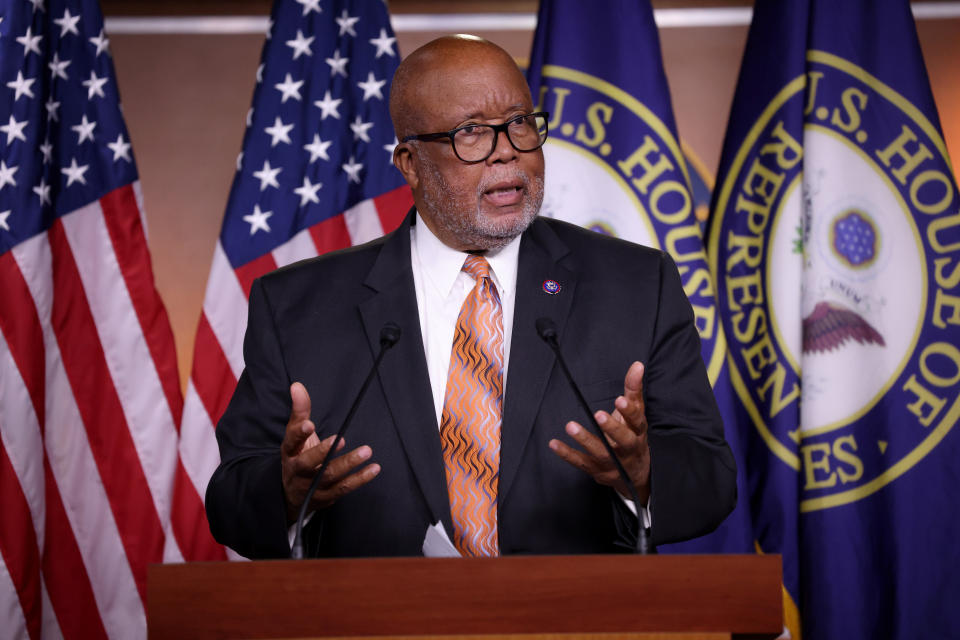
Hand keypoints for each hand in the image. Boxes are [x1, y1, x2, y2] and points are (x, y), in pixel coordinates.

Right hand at [281, 382, 380, 523]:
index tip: (309, 424)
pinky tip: (374, 468)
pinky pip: (344, 488)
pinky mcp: (326, 496)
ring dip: (348, 464)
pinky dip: (360, 479)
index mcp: (290, 452)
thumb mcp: (295, 435)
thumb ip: (300, 410)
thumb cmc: (297, 456)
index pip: (291, 441)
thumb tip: (297, 386)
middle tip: (341, 439)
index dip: (299, 434)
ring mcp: (311, 486)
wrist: (291, 495)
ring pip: (329, 476)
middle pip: (308, 462)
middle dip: (324, 452)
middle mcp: (298, 470)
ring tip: (366, 451)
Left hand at [548, 361, 650, 504]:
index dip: (629, 411)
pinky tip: (554, 443)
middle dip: (611, 427)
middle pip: (623, 439)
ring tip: (571, 426)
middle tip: (598, 414)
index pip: (637, 419)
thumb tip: (637, 365)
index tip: (619, 400)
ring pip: (601, 452)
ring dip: (585, 439)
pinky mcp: (598, 471)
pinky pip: (581, 463)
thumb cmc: (632, 436)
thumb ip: (633, 389)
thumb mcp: (636, 414)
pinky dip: (567, 454)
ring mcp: (613, 462)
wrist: (636, 476)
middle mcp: (628, 447)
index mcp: (638, 431)